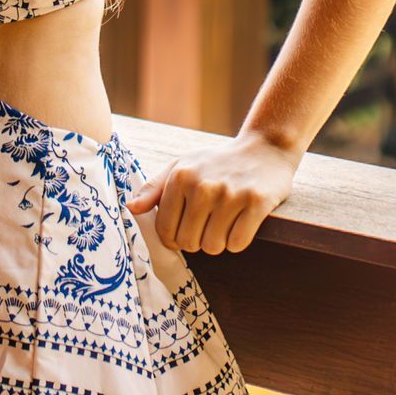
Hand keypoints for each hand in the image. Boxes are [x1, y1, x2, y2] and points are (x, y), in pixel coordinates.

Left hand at [126, 128, 301, 256]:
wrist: (264, 148)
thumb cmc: (217, 163)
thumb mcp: (182, 166)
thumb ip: (154, 188)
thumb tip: (131, 208)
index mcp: (180, 176)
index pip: (165, 230)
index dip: (174, 238)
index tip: (185, 230)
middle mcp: (203, 185)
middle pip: (189, 242)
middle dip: (198, 240)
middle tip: (209, 223)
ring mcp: (230, 194)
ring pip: (213, 246)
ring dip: (219, 241)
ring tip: (225, 221)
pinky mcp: (256, 202)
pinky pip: (237, 243)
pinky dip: (238, 240)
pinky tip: (241, 222)